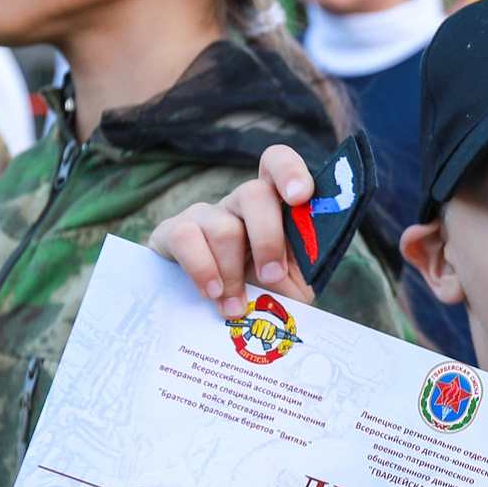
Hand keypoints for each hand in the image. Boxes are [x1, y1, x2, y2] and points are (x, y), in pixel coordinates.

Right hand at [150, 145, 320, 319]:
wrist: (224, 323)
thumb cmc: (266, 297)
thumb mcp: (296, 280)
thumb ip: (308, 258)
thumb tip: (314, 247)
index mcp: (275, 206)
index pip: (277, 163)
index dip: (289, 172)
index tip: (300, 197)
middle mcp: (239, 203)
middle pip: (254, 193)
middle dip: (267, 240)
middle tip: (271, 277)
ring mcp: (205, 215)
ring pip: (223, 228)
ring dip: (233, 273)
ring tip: (236, 306)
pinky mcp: (173, 233)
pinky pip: (186, 238)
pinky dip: (203, 270)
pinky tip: (212, 293)